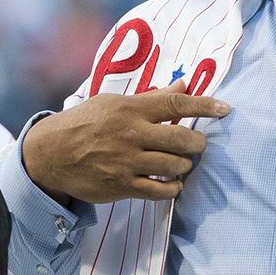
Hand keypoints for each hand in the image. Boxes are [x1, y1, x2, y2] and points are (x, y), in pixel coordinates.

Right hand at [22, 82, 230, 202]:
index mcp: (130, 109)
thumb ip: (152, 98)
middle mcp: (131, 134)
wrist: (50, 154)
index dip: (204, 106)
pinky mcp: (121, 186)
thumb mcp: (114, 102)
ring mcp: (126, 162)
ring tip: (181, 164)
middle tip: (197, 146)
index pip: (175, 104)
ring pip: (173, 166)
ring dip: (184, 166)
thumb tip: (184, 84)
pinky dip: (172, 188)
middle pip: (181, 139)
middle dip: (197, 144)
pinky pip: (158, 191)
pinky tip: (173, 183)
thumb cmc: (85, 123)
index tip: (225, 109)